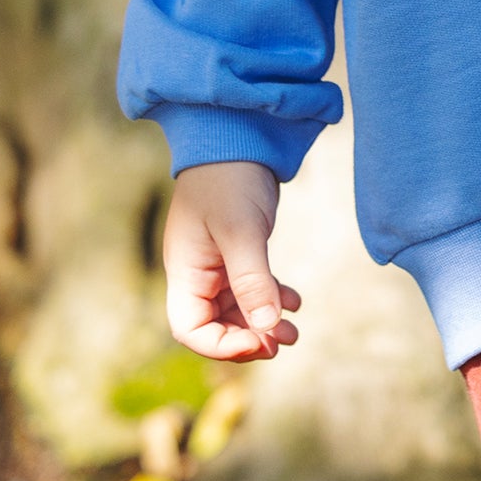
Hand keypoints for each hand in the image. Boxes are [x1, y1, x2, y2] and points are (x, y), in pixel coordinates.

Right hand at [162, 161, 301, 360]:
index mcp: (185, 272)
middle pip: (215, 324)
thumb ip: (252, 280)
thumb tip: (267, 327)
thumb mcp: (241, 231)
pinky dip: (270, 297)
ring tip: (294, 331)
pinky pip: (250, 286)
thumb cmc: (229, 180)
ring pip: (236, 308)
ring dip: (263, 321)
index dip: (223, 345)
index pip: (191, 329)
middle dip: (248, 338)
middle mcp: (197, 272)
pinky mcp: (237, 248)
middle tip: (283, 342)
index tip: (260, 343)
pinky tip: (295, 301)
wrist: (237, 135)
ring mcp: (216, 261)